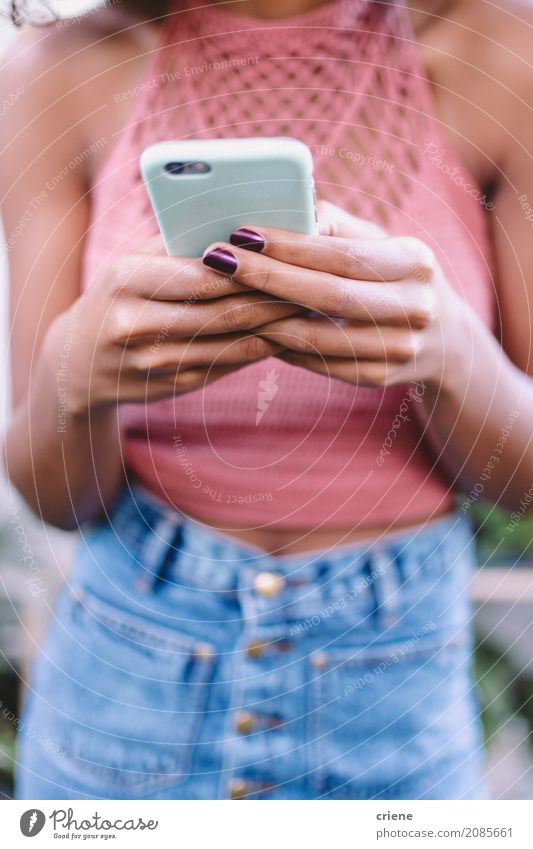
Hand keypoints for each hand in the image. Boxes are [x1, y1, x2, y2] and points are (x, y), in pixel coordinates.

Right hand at [47, 235, 301, 415]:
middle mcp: (136, 325)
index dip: (250, 269)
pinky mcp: (173, 385)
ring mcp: (154, 362)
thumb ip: (179, 247)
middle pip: (223, 311)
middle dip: (273, 298)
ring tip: (307, 307)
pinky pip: (227, 363)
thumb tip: (246, 233)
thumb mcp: (131, 264)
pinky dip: (259, 348)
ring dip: (275, 326)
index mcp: (125, 280)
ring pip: (231, 342)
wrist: (78, 364)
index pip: (202, 275)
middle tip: (312, 284)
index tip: (289, 256)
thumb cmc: (116, 297)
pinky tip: (283, 333)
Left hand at [201, 201, 466, 389]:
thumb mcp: (381, 243)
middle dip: (268, 278)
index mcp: (415, 262)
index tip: (242, 233)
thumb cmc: (394, 276)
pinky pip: (319, 362)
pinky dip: (282, 345)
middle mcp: (415, 307)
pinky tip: (251, 328)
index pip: (343, 253)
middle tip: (219, 261)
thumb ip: (337, 227)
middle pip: (329, 295)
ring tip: (225, 296)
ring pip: (319, 336)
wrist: (442, 340)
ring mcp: (400, 348)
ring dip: (265, 317)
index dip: (290, 246)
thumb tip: (289, 206)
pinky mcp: (380, 378)